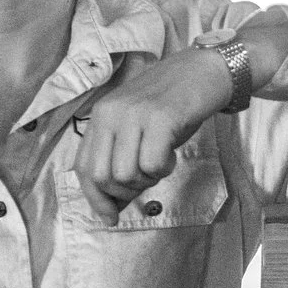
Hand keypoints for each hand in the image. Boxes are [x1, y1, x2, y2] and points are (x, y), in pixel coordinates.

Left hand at [75, 50, 232, 218]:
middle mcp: (111, 113)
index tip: (110, 217)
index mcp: (101, 116)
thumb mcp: (137, 127)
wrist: (204, 70)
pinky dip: (164, 169)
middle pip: (103, 177)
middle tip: (146, 181)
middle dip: (124, 192)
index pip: (84, 168)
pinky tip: (171, 154)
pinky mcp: (160, 118)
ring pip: (127, 175)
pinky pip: (152, 164)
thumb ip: (120, 158)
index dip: (95, 199)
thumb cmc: (173, 104)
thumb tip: (111, 205)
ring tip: (161, 161)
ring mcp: (134, 114)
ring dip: (147, 179)